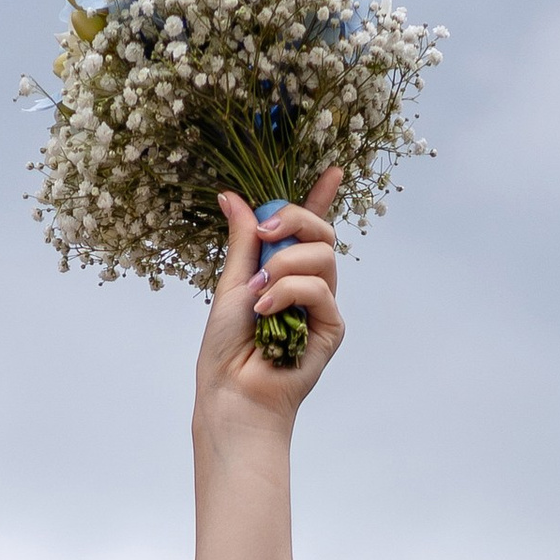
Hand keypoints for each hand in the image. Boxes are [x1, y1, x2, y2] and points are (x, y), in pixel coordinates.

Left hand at [195, 171, 343, 430]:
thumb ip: (243, 240)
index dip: (320, 197)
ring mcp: (321, 305)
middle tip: (264, 238)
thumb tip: (233, 196)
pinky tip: (267, 311)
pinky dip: (290, 292)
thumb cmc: (227, 346)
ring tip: (259, 293)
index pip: (307, 228)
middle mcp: (307, 283)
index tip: (332, 170)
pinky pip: (320, 289)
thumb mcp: (232, 281)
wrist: (232, 389)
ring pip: (322, 256)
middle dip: (294, 221)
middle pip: (321, 232)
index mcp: (283, 269)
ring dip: (285, 266)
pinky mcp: (331, 327)